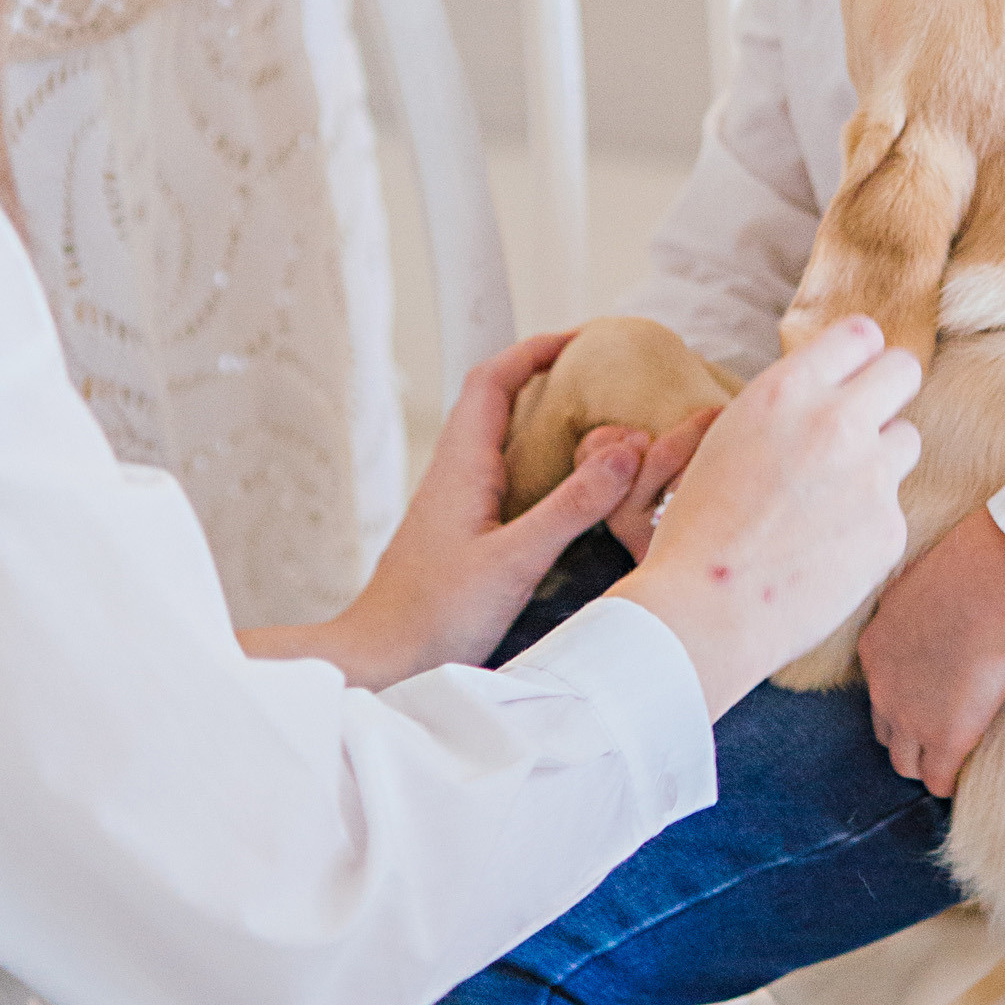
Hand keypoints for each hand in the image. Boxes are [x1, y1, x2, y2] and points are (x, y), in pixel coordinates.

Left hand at [242, 333, 640, 689]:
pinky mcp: (463, 535)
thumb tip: (625, 449)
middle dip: (548, 378)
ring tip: (603, 423)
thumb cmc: (433, 618)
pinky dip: (544, 466)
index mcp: (460, 467)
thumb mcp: (515, 561)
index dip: (536, 349)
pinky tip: (575, 491)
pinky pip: (507, 479)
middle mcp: (455, 476)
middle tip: (604, 377)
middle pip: (498, 402)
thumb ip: (572, 506)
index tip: (585, 340)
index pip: (493, 379)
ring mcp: (456, 505)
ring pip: (503, 441)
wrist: (380, 663)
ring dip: (547, 423)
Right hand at [613, 316, 922, 716]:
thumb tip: (827, 391)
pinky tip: (827, 547)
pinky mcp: (889, 529)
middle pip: (904, 371)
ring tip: (832, 496)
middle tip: (866, 418)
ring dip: (879, 458)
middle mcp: (836, 422)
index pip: (860, 334)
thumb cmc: (699, 528)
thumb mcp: (727, 437)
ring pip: (906, 441)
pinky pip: (893, 507)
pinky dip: (869, 522)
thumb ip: (785, 407)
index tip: (851, 375)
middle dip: (888, 390)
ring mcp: (870, 476)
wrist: (703, 611)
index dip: (856, 356)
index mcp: (787, 390)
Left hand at [857, 505, 1004, 796]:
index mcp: (875, 647)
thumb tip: (939, 588)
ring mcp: (911, 717)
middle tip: (940, 730)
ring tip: (954, 759)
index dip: (905, 695)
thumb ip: (920, 597)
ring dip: (927, 762)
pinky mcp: (945, 737)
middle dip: (908, 733)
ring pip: (905, 763)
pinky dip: (951, 782)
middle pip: (885, 730)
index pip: (879, 688)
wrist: (985, 589)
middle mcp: (882, 687)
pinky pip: (938, 780)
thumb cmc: (967, 567)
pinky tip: (969, 774)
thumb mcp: (924, 578)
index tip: (929, 693)